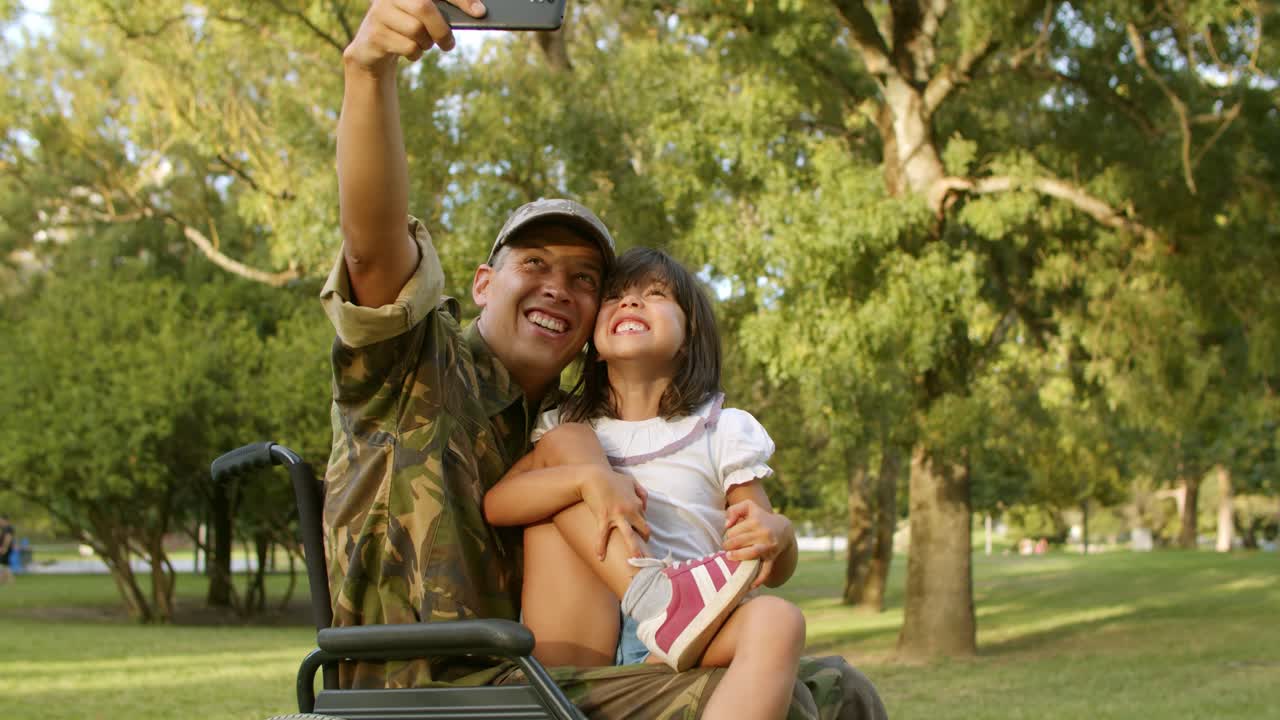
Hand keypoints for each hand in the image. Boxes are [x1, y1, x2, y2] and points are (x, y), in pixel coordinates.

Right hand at [343, 0, 487, 70]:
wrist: (373, 49)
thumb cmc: (407, 27)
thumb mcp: (425, 16)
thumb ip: (447, 10)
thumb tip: (479, 11)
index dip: (461, 0)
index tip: (480, 12)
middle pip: (424, 8)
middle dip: (442, 30)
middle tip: (449, 44)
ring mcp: (379, 13)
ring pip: (416, 31)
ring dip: (426, 44)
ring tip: (421, 44)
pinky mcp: (374, 35)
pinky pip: (407, 47)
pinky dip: (415, 54)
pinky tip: (409, 51)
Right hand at [579, 466, 649, 561]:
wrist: (593, 477)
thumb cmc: (611, 479)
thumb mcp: (630, 481)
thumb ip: (641, 492)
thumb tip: (645, 506)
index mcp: (637, 503)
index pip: (644, 520)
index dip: (643, 528)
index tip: (641, 536)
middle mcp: (630, 510)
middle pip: (643, 529)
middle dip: (645, 541)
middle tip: (645, 552)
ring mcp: (617, 515)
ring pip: (630, 536)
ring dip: (634, 550)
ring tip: (636, 561)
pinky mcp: (604, 518)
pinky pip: (603, 536)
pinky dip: (600, 547)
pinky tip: (600, 557)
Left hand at [724, 500, 793, 588]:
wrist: (783, 529)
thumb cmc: (760, 517)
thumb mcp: (749, 506)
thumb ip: (734, 510)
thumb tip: (726, 525)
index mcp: (756, 521)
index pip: (734, 531)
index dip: (727, 535)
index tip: (728, 537)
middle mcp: (764, 534)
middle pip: (739, 541)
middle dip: (729, 545)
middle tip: (726, 548)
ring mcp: (769, 547)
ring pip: (751, 553)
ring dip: (738, 556)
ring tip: (730, 557)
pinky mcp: (772, 558)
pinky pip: (765, 570)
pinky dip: (758, 579)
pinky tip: (750, 586)